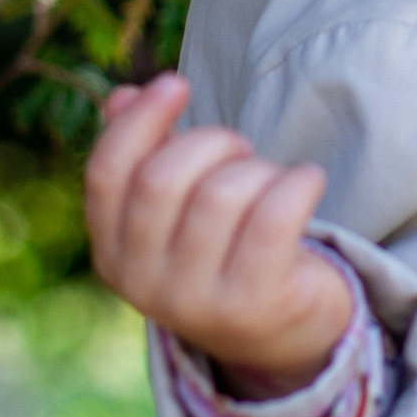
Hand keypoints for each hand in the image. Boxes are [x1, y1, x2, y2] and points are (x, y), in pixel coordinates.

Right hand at [83, 72, 354, 399]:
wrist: (281, 334)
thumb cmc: (227, 251)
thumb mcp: (178, 210)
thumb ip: (147, 155)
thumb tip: (120, 96)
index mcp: (114, 255)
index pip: (106, 174)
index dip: (139, 120)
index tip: (176, 82)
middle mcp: (143, 286)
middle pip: (164, 178)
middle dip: (212, 142)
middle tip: (243, 151)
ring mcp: (196, 302)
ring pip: (222, 194)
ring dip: (259, 169)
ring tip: (273, 181)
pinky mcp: (254, 305)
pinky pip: (274, 219)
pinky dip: (298, 184)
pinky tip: (309, 181)